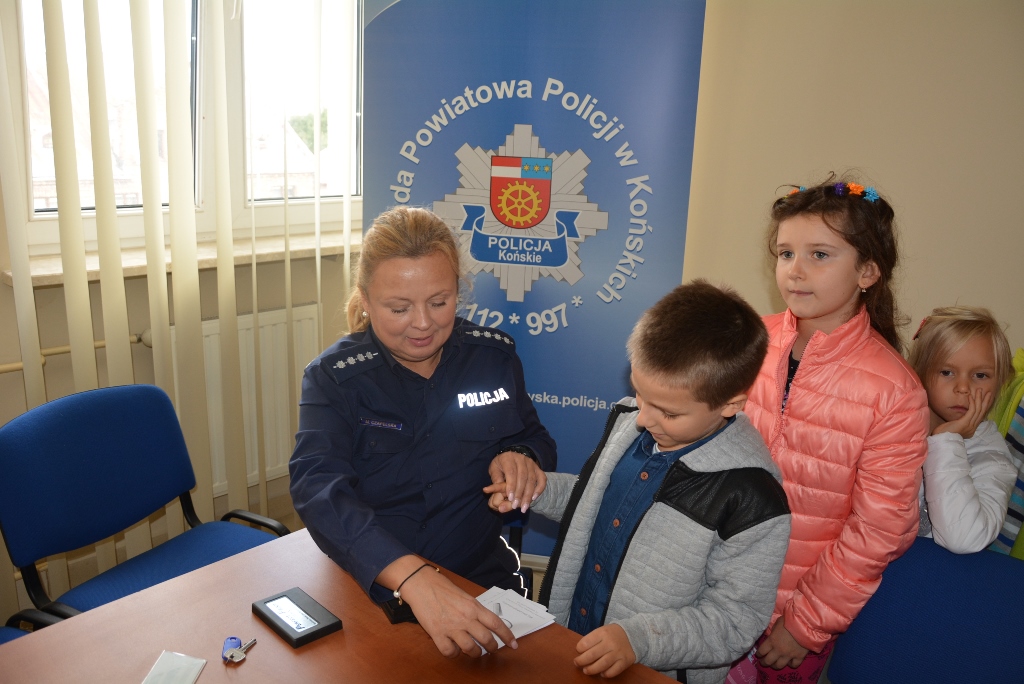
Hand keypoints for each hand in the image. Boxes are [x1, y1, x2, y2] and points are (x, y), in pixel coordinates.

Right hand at [379, 557, 516, 657]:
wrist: (420, 583)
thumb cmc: (441, 587)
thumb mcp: (464, 596)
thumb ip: (474, 610)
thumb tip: (484, 623)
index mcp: (474, 606)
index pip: (496, 624)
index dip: (507, 636)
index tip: (514, 644)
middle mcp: (465, 617)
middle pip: (486, 639)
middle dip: (492, 648)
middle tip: (492, 650)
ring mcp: (451, 627)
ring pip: (470, 649)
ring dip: (474, 653)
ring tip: (474, 651)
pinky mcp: (437, 633)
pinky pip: (449, 652)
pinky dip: (453, 654)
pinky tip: (453, 649)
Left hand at [483, 450, 545, 512]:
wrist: (512, 457)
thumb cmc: (500, 466)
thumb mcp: (494, 470)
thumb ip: (496, 480)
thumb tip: (494, 494)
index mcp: (508, 458)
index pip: (511, 472)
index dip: (511, 485)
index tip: (510, 498)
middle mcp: (521, 459)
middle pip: (523, 477)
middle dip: (520, 493)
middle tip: (515, 506)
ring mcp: (531, 463)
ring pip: (532, 480)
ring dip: (528, 495)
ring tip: (524, 507)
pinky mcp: (538, 468)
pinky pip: (542, 479)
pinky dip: (539, 489)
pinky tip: (534, 498)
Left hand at [573, 623, 635, 677]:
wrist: (633, 635)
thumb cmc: (613, 634)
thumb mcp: (602, 631)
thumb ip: (592, 639)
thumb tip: (580, 652)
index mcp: (603, 632)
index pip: (586, 642)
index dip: (579, 648)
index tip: (578, 651)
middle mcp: (610, 643)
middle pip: (592, 655)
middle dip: (581, 661)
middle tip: (577, 663)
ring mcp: (618, 653)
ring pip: (602, 664)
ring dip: (591, 669)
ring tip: (586, 670)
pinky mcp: (625, 661)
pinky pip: (614, 671)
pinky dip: (606, 674)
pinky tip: (601, 673)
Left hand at [756, 616, 808, 669]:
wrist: (805, 625)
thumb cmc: (789, 621)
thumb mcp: (777, 623)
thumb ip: (773, 632)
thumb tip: (772, 636)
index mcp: (771, 641)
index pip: (761, 651)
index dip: (759, 654)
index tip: (758, 655)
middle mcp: (778, 650)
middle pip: (768, 661)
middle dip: (764, 662)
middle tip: (762, 662)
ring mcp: (789, 655)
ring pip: (779, 666)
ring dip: (775, 666)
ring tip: (774, 665)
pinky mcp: (799, 657)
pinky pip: (793, 665)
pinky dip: (790, 664)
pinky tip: (789, 662)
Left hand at [931, 388, 992, 438]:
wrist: (942, 441)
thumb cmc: (944, 434)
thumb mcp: (954, 427)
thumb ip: (959, 422)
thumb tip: (959, 418)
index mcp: (971, 429)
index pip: (980, 416)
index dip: (984, 407)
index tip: (986, 399)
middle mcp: (973, 427)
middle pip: (982, 412)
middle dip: (986, 401)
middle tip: (989, 393)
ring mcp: (970, 426)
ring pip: (978, 410)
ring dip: (979, 399)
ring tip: (980, 390)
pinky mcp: (965, 423)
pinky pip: (971, 411)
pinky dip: (972, 403)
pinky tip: (971, 396)